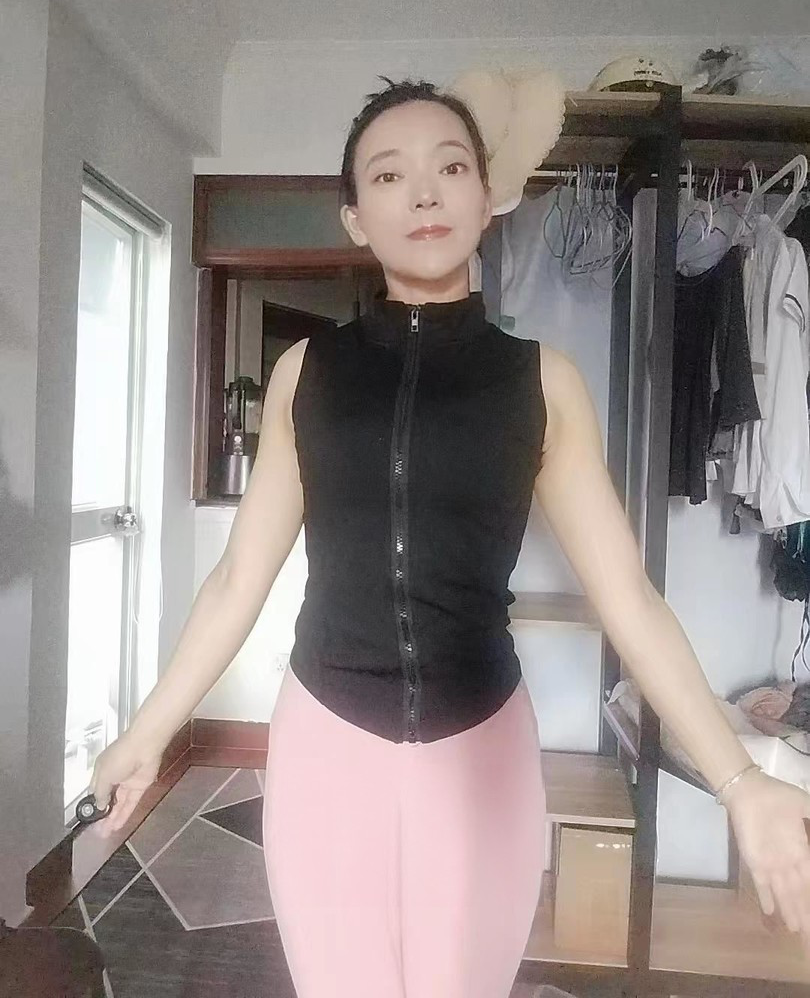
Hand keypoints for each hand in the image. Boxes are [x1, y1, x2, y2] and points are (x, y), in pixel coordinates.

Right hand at [86, 733, 164, 838]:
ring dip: (112, 818)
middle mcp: (114, 778)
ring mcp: (127, 783)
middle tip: (97, 832)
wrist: (144, 746)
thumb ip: (100, 793)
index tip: (90, 820)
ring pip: (118, 804)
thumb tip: (98, 806)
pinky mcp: (140, 787)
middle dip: (102, 816)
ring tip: (105, 833)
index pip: (95, 792)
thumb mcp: (103, 775)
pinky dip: (124, 815)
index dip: (93, 806)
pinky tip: (117, 826)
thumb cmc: (120, 757)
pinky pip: (130, 803)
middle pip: (107, 801)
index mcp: (102, 772)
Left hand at [724, 770, 809, 947]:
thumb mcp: (805, 806)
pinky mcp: (754, 861)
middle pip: (800, 893)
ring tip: (797, 929)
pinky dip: (766, 898)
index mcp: (802, 850)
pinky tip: (771, 912)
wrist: (750, 790)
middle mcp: (788, 861)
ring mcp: (771, 863)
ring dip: (790, 910)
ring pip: (784, 893)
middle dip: (805, 911)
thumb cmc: (779, 797)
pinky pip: (761, 883)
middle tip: (809, 932)